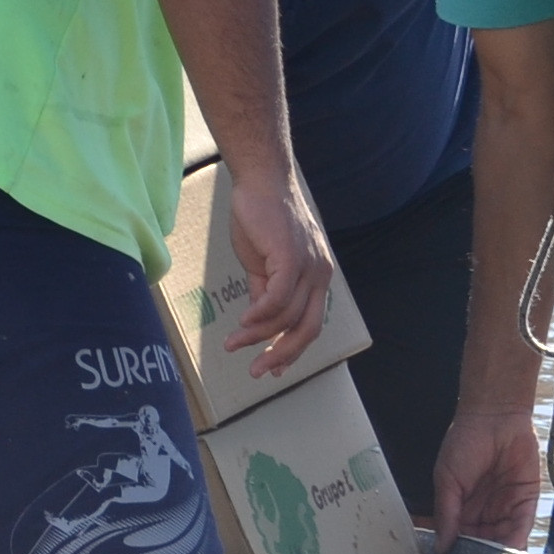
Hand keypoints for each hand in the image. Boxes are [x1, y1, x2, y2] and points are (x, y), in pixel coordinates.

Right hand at [217, 162, 334, 381]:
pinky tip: (242, 323)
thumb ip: (264, 292)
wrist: (260, 181)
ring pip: (287, 316)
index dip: (291, 350)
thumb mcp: (263, 263)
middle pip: (307, 329)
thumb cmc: (260, 217)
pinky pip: (278, 298)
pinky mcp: (291, 257)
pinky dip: (260, 316)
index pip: (310, 324)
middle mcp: (320, 275)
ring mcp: (308, 266)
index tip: (273, 369)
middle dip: (281, 355)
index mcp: (317, 277)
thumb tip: (257, 321)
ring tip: (233, 344)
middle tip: (257, 371)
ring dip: (257, 335)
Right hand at [429, 406, 549, 549]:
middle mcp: (483, 513)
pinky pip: (522, 527)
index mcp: (460, 510)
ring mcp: (505, 509)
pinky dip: (516, 541)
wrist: (495, 417)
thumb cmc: (464, 442)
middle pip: (481, 544)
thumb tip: (440, 546)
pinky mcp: (526, 502)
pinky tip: (510, 552)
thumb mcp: (446, 480)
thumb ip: (446, 514)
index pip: (457, 539)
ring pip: (502, 540)